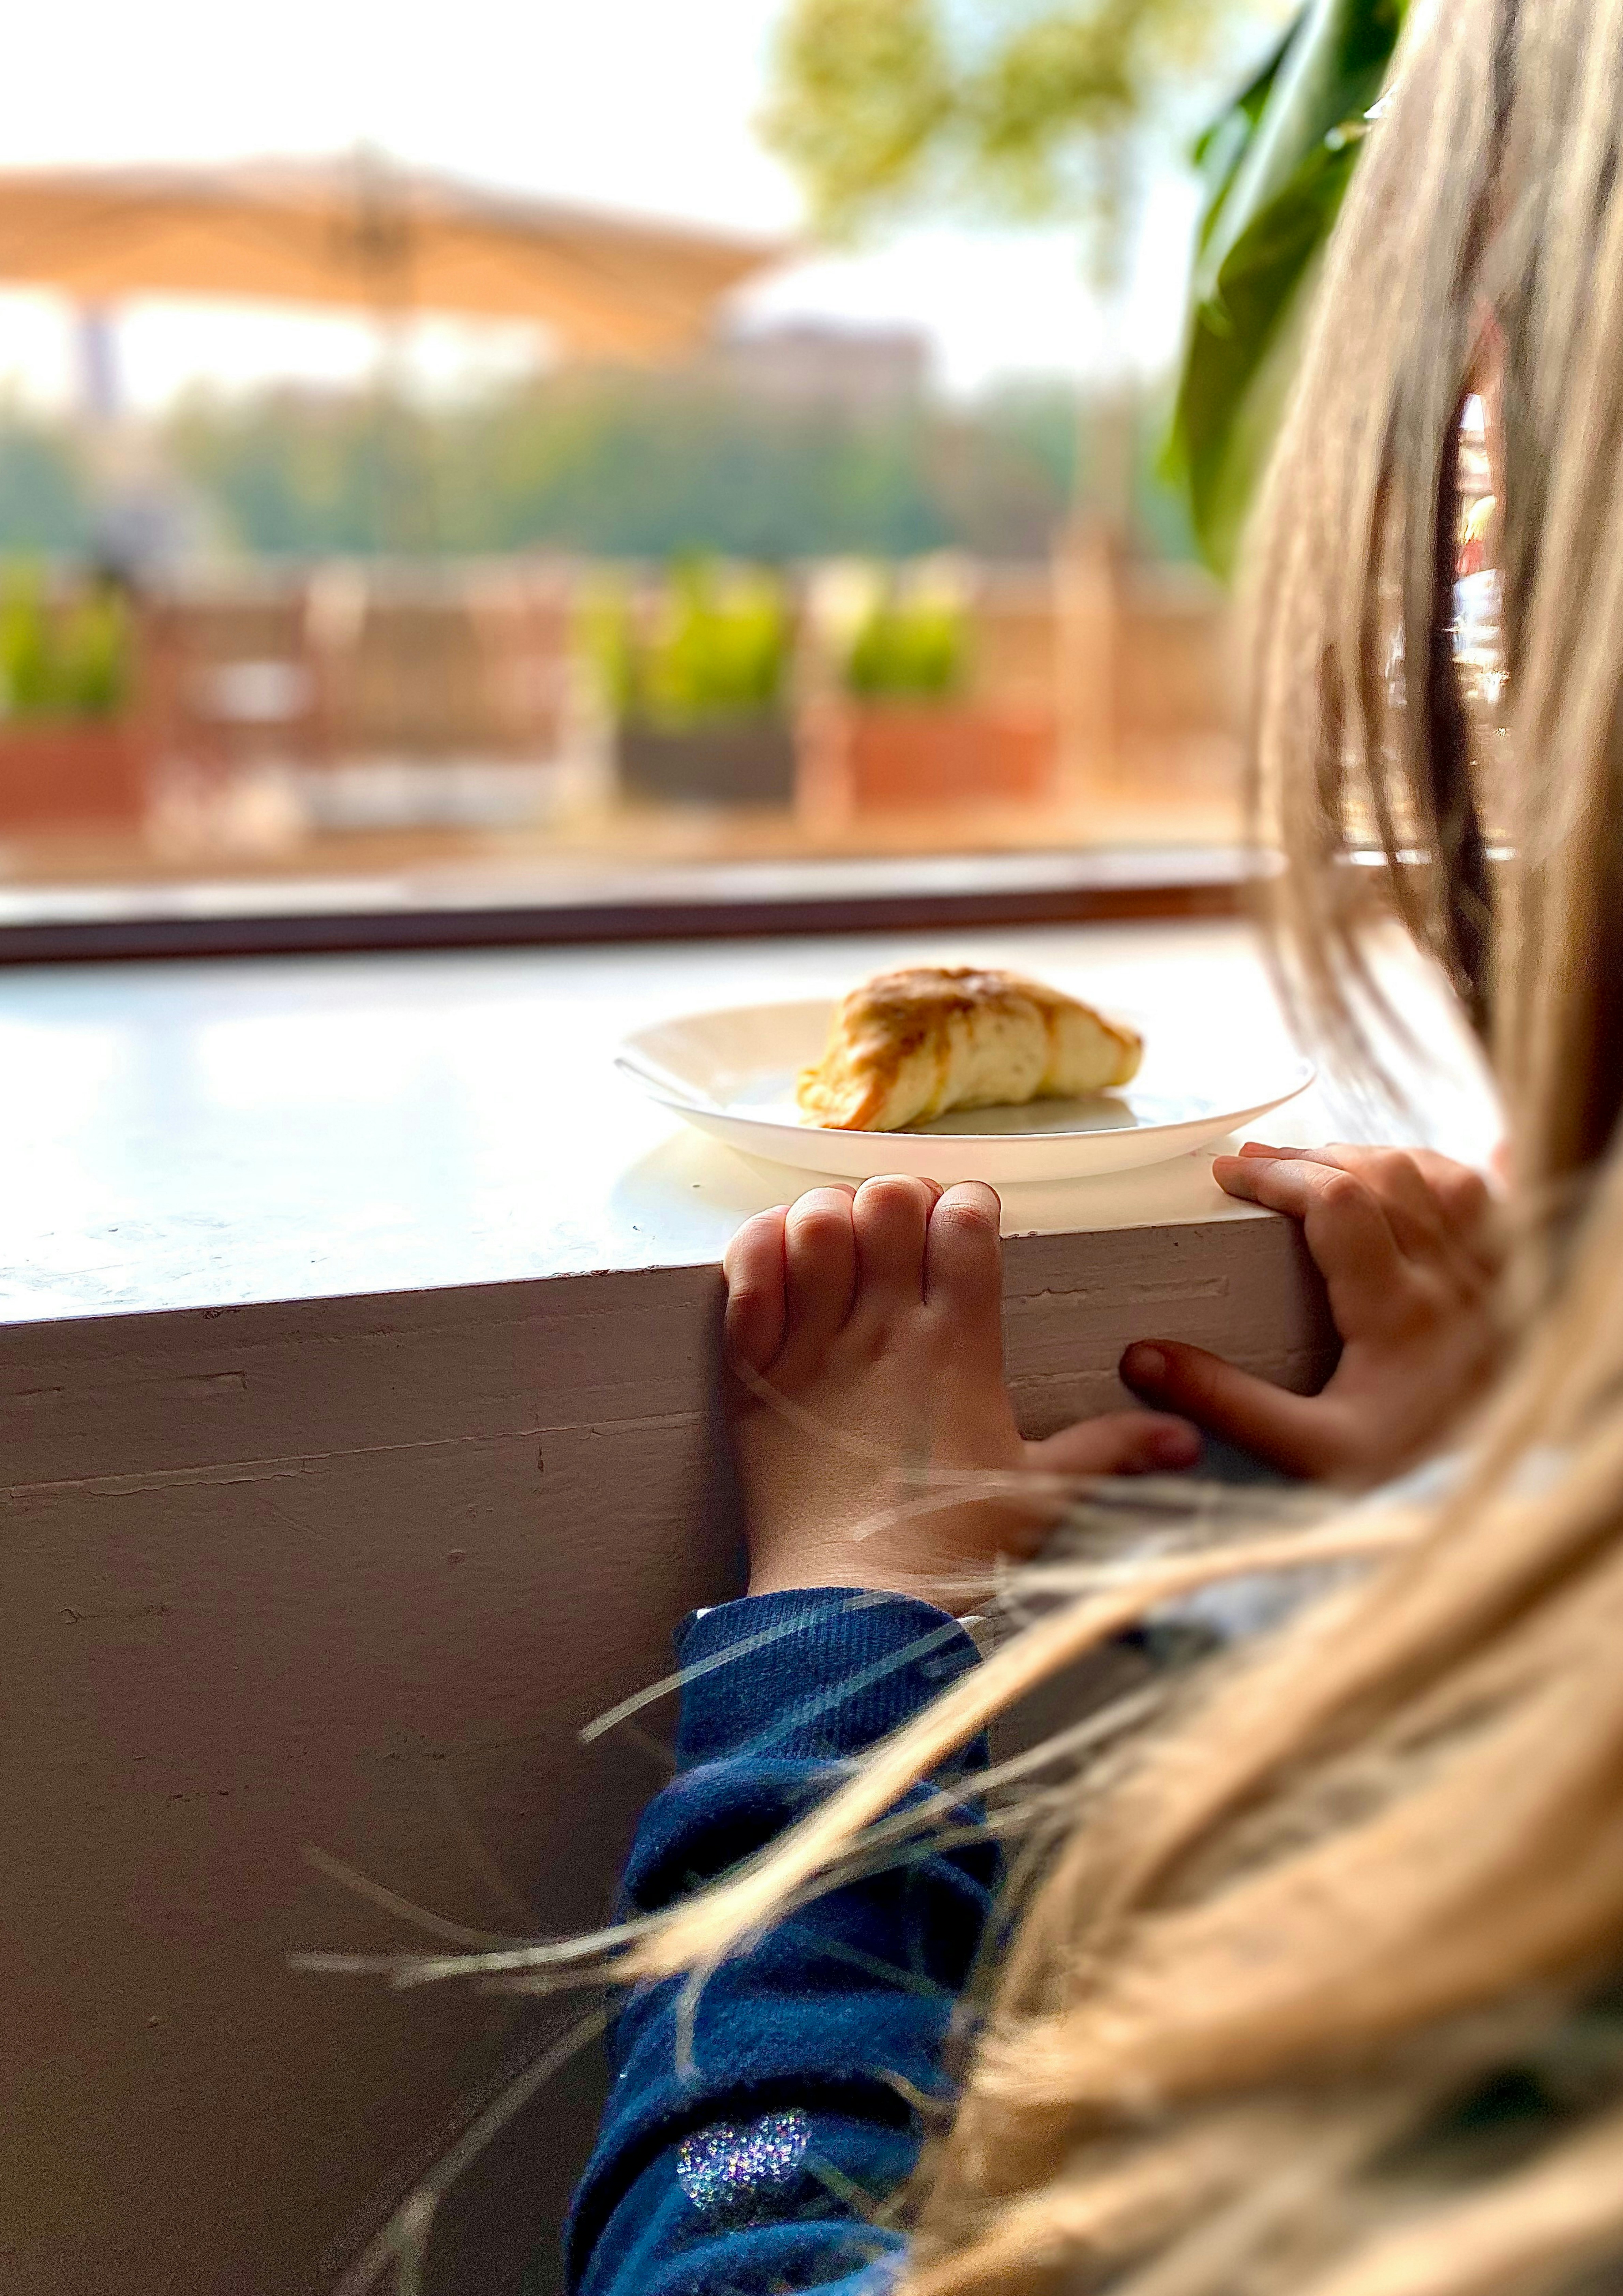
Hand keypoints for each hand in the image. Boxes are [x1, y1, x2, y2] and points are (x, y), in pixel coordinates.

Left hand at [725, 1177, 1200, 1610]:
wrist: (854, 1609)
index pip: (965, 1220)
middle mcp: (885, 1331)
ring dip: (831, 1215)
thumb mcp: (1043, 1497)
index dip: (968, 1203)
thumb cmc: (951, 1551)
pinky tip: (781, 1255)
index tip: (968, 1224)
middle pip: (889, 1200)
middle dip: (901, 1198)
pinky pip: (746, 1272)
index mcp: (959, 1348)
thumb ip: (1111, 1451)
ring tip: (844, 1243)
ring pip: (816, 1221)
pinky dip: (760, 1245)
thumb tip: (1185, 1439)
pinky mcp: (754, 1373)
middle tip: (906, 1232)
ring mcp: (813, 1346)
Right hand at [1120, 1143, 1501, 1484]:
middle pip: (1383, 1173)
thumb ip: (1229, 1405)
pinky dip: (1447, 1173)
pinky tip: (1418, 1173)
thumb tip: (1145, 1358)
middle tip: (1259, 1166)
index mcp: (1400, 1310)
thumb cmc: (1413, 1477)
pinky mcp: (1519, 1284)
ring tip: (1322, 1166)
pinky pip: (1495, 1197)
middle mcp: (1454, 1278)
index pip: (1336, 1201)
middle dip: (1313, 1159)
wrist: (1507, 1498)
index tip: (1228, 1173)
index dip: (1277, 1175)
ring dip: (1375, 1159)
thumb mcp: (1310, 1455)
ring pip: (1439, 1174)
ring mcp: (1494, 1276)